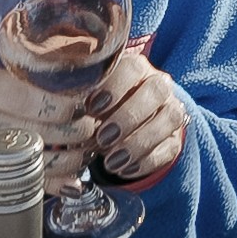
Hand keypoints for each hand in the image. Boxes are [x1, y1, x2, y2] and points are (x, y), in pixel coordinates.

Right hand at [0, 57, 91, 191]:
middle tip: (94, 129)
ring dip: (67, 162)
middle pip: (36, 132)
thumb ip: (8, 79)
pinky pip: (13, 181)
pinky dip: (44, 184)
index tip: (86, 104)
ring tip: (87, 154)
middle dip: (74, 133)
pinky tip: (68, 182)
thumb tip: (57, 89)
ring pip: (28, 161)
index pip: (31, 99)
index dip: (66, 105)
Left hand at [89, 45, 188, 189]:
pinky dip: (146, 161)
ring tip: (111, 161)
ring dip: (138, 141)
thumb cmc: (98, 108)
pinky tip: (124, 170)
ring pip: (169, 118)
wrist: (124, 127)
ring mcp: (171, 110)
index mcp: (135, 68)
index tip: (91, 108)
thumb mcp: (87, 100)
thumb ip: (79, 99)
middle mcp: (158, 84)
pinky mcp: (175, 137)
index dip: (114, 87)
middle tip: (102, 138)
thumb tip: (61, 111)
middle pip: (155, 91)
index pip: (133, 67)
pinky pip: (170, 147)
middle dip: (128, 116)